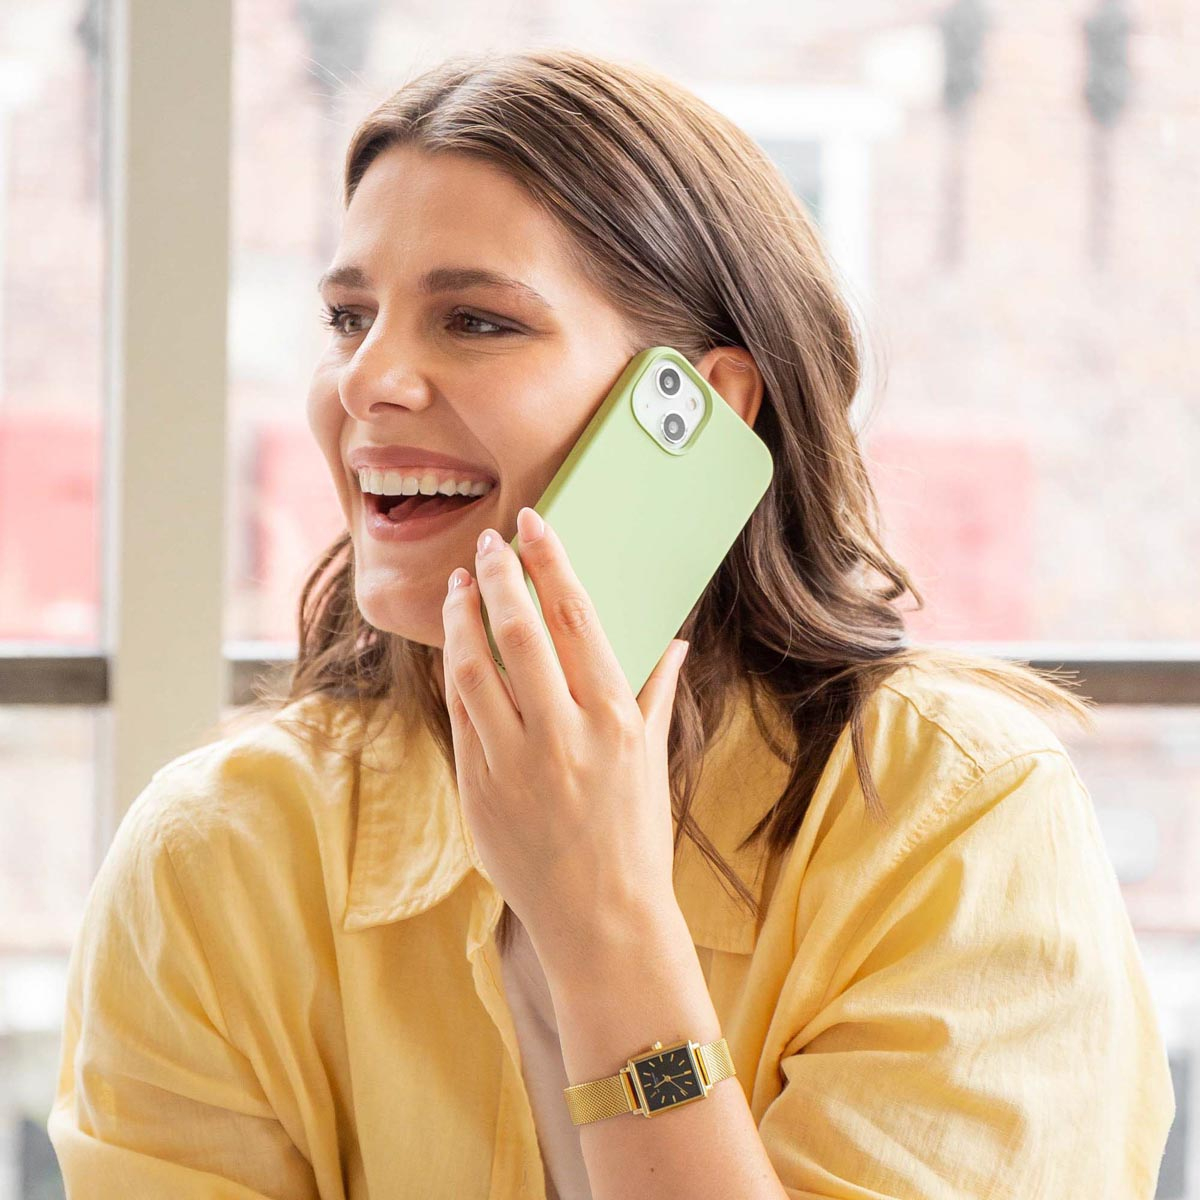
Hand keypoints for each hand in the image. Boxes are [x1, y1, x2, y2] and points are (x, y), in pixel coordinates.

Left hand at [440, 506, 689, 973]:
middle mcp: (562, 735)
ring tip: (461, 585)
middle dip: (499, 574)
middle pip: (517, 630)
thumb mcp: (653, 761)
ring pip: (472, 667)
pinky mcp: (477, 790)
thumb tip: (674, 641)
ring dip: (461, 616)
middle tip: (490, 542)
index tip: (533, 524)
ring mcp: (513, 764)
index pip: (577, 618)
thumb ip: (656, 694)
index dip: (550, 562)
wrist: (600, 922)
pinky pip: (459, 715)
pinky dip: (454, 673)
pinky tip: (455, 647)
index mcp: (614, 719)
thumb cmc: (635, 837)